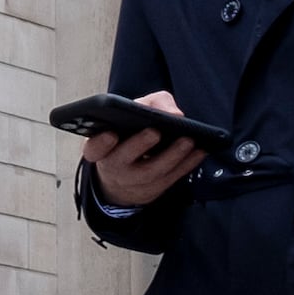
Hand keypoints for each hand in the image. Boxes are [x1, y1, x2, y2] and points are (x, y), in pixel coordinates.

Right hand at [84, 91, 207, 211]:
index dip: (100, 143)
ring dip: (172, 155)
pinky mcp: (153, 191)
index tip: (110, 134)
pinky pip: (172, 178)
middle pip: (123, 159)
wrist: (123, 176)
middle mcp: (113, 167)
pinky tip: (200, 151)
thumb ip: (149, 103)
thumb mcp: (130, 114)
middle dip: (139, 145)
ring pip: (152, 171)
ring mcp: (133, 183)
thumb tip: (174, 113)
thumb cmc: (128, 135)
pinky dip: (187, 164)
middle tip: (155, 131)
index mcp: (100, 149)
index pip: (93, 149)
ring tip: (188, 140)